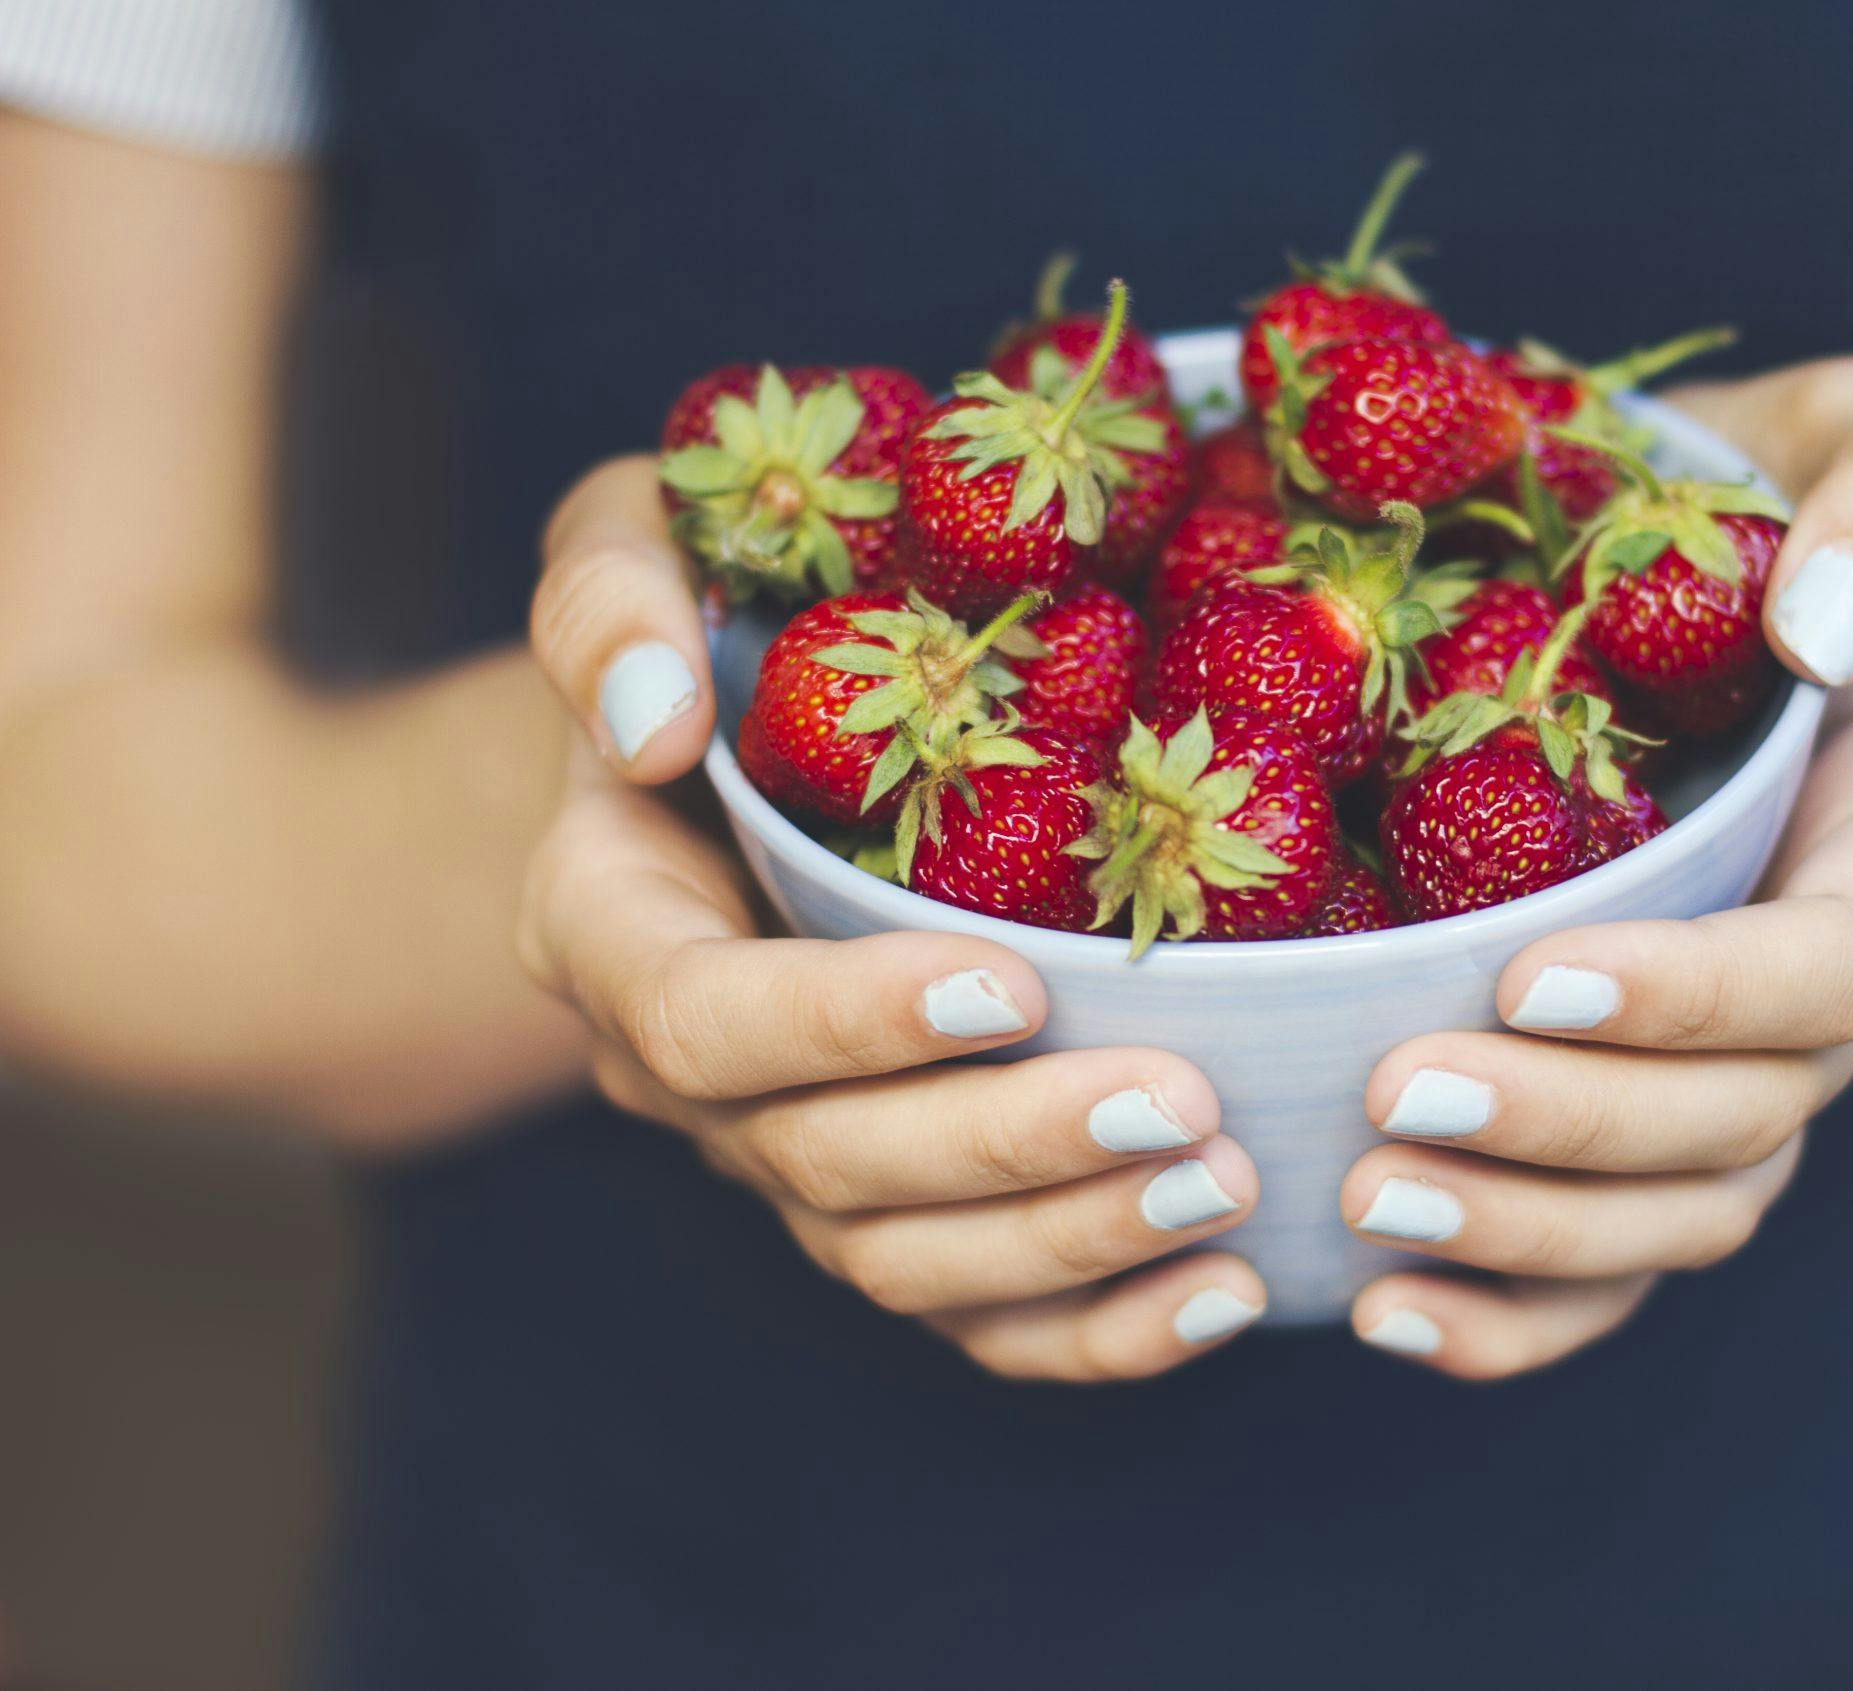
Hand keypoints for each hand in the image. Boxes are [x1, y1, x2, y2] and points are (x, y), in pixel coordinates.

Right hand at [519, 458, 1269, 1379]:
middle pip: (827, 1166)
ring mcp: (792, 1158)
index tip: (1004, 982)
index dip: (842, 1025)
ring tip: (1223, 1183)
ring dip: (1066, 1243)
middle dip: (1005, 1148)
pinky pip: (975, 1317)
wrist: (743, 730)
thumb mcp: (636, 538)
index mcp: (612, 930)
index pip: (702, 1021)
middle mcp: (693, 1078)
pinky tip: (1223, 1289)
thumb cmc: (715, 610)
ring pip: (905, 1262)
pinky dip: (1095, 1331)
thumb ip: (611, 598)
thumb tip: (659, 722)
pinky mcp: (896, 1206)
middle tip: (1178, 1103)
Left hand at [1343, 359, 1852, 1378]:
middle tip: (1393, 1095)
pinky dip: (1517, 1318)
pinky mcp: (1657, 1119)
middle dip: (1575, 1128)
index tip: (1530, 969)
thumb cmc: (1769, 500)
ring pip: (1682, 1216)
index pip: (1835, 964)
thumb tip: (1828, 630)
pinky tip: (1381, 1311)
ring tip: (1367, 1204)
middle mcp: (1843, 981)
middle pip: (1748, 1122)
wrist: (1727, 598)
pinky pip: (1617, 1266)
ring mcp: (1752, 1070)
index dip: (1701, 996)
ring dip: (1531, 1234)